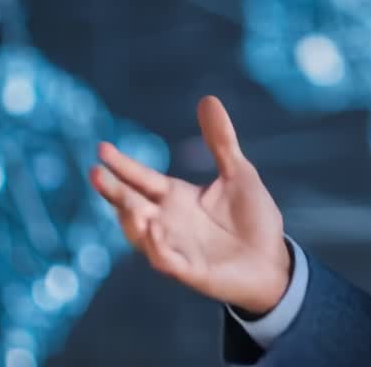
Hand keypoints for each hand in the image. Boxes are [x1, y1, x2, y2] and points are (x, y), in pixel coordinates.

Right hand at [89, 96, 290, 313]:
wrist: (274, 260)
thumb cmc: (253, 218)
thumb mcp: (239, 173)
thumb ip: (221, 140)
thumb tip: (208, 98)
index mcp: (177, 197)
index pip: (142, 179)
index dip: (123, 166)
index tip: (103, 149)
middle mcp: (169, 222)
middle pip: (132, 205)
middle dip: (114, 191)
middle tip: (95, 172)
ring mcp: (177, 247)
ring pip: (141, 236)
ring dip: (132, 221)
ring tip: (127, 204)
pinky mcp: (191, 271)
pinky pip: (166, 261)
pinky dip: (157, 246)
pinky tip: (153, 228)